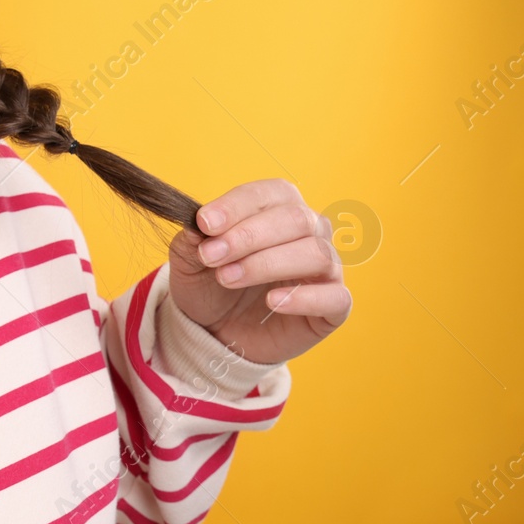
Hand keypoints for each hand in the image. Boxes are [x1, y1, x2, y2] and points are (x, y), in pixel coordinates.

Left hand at [165, 179, 351, 365]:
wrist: (216, 330)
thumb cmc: (209, 283)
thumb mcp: (188, 261)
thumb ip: (193, 240)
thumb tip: (198, 225)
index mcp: (277, 207)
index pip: (267, 194)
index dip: (235, 206)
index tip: (204, 223)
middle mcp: (310, 231)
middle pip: (295, 219)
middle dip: (248, 236)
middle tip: (212, 256)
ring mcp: (327, 268)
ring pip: (316, 253)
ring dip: (267, 264)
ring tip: (227, 278)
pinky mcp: (334, 306)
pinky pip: (335, 297)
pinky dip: (304, 298)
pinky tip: (271, 301)